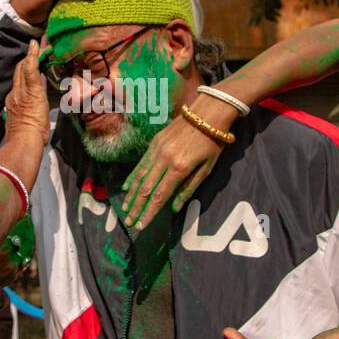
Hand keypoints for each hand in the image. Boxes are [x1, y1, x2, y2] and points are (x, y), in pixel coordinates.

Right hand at [3, 41, 50, 155]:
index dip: (25, 71)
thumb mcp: (28, 123)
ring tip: (38, 44)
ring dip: (31, 55)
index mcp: (14, 102)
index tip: (30, 64)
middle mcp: (14, 94)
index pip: (19, 82)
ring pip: (23, 68)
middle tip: (36, 47)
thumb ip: (31, 111)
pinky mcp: (30, 91)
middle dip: (27, 59)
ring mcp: (21, 92)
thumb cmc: (28, 138)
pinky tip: (36, 46)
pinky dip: (33, 56)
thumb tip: (38, 105)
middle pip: (19, 72)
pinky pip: (30, 69)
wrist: (24, 141)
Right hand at [118, 92, 235, 229]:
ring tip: (126, 209)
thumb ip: (189, 189)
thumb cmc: (212, 143)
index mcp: (180, 168)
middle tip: (130, 222)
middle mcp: (165, 160)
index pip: (160, 196)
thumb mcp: (207, 168)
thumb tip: (174, 208)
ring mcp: (157, 150)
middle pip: (146, 189)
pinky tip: (127, 188)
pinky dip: (133, 177)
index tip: (141, 226)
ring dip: (132, 195)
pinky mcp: (154, 143)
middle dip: (137, 208)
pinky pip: (141, 164)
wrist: (207, 113)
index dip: (149, 213)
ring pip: (140, 177)